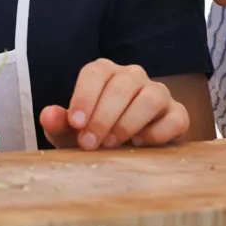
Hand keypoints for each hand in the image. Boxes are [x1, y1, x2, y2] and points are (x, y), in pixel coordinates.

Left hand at [41, 61, 188, 149]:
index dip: (85, 97)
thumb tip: (48, 115)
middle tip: (90, 144)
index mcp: (105, 74)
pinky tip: (140, 144)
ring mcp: (158, 94)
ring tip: (112, 144)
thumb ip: (60, 123)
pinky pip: (175, 117)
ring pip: (151, 97)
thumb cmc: (96, 135)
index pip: (96, 73)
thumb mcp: (73, 133)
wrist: (127, 152)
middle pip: (122, 86)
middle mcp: (133, 77)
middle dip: (103, 116)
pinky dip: (157, 133)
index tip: (76, 124)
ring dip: (129, 123)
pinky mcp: (177, 114)